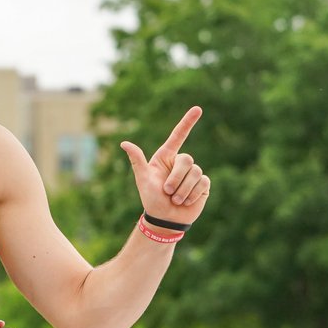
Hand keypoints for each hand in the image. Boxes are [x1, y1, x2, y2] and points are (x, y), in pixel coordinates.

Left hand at [120, 106, 210, 223]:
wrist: (165, 218)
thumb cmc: (151, 198)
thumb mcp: (143, 179)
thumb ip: (137, 160)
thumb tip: (124, 143)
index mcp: (165, 157)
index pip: (178, 136)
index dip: (187, 122)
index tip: (198, 109)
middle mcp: (180, 163)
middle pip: (186, 159)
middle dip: (176, 178)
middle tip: (167, 192)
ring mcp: (193, 173)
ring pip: (195, 172)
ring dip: (183, 189)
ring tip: (175, 199)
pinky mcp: (203, 185)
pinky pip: (203, 183)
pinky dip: (192, 194)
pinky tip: (186, 201)